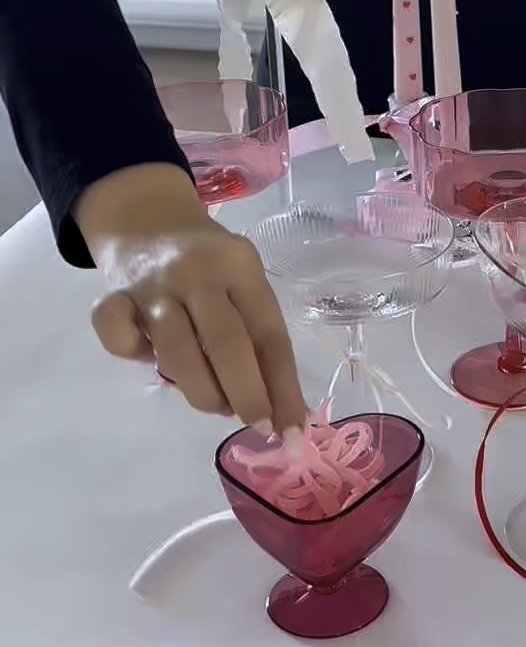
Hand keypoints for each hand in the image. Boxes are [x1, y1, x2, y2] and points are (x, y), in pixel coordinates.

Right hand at [76, 163, 306, 431]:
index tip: (291, 429)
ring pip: (177, 353)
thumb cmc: (209, 264)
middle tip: (255, 423)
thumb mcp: (242, 283)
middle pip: (227, 344)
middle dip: (246, 396)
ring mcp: (153, 284)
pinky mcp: (112, 296)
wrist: (145, 217)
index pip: (270, 334)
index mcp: (241, 265)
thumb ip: (257, 337)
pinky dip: (135, 357)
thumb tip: (284, 412)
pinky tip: (149, 356)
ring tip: (215, 402)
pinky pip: (120, 341)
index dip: (283, 386)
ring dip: (202, 392)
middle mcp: (198, 271)